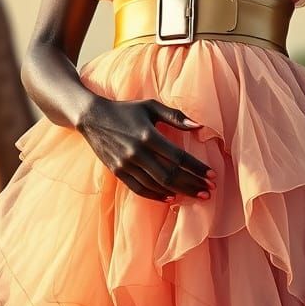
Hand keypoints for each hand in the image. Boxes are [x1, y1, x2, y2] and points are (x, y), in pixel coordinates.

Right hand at [76, 97, 215, 202]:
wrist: (92, 117)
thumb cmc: (126, 110)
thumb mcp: (151, 106)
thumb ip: (175, 116)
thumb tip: (199, 126)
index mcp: (148, 135)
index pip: (178, 157)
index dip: (197, 168)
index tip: (213, 174)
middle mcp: (137, 152)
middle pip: (170, 175)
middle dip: (193, 184)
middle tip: (210, 190)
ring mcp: (126, 164)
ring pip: (157, 184)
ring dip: (179, 192)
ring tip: (197, 195)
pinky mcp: (118, 172)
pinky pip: (140, 189)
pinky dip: (156, 196)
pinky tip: (172, 198)